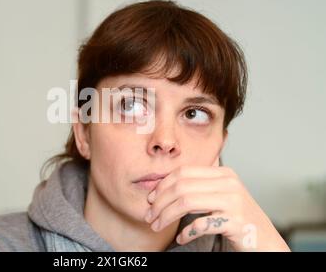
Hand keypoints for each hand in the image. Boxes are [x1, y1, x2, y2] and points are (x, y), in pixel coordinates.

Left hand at [144, 157, 289, 251]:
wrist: (265, 241)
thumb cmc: (236, 219)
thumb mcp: (219, 196)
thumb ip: (198, 187)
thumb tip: (162, 185)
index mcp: (223, 173)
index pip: (183, 172)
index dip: (162, 185)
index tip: (150, 199)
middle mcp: (229, 183)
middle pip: (181, 186)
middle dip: (160, 202)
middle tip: (149, 216)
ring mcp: (234, 202)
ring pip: (187, 202)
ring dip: (166, 216)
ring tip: (157, 226)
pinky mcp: (236, 222)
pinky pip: (201, 224)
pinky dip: (186, 232)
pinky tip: (181, 237)